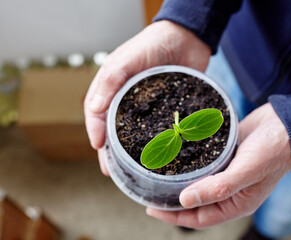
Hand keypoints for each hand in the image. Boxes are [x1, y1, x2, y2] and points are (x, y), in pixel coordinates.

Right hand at [84, 20, 210, 174]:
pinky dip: (155, 143)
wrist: (187, 39)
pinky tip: (157, 156)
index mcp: (113, 88)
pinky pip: (158, 130)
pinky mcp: (166, 111)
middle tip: (111, 170)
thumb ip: (111, 80)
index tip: (98, 147)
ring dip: (130, 153)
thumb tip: (93, 108)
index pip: (97, 113)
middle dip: (110, 151)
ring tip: (130, 171)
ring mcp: (147, 107)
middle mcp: (127, 100)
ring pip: (134, 134)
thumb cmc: (154, 44)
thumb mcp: (128, 58)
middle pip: (113, 129)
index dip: (95, 130)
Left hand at [146, 103, 290, 227]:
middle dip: (172, 200)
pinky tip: (175, 155)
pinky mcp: (224, 156)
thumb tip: (184, 201)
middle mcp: (229, 191)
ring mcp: (226, 173)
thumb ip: (218, 188)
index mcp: (236, 203)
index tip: (151, 208)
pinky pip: (203, 165)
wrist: (287, 123)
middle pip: (195, 202)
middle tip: (149, 190)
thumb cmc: (273, 151)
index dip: (174, 216)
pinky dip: (188, 163)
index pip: (199, 218)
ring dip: (179, 181)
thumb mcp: (246, 172)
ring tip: (158, 174)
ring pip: (197, 183)